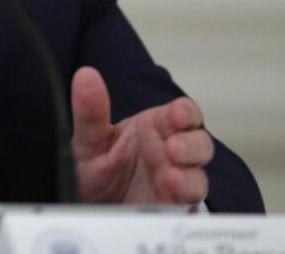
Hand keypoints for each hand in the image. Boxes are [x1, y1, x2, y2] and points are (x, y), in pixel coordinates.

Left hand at [71, 66, 212, 205]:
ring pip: (198, 177)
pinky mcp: (170, 209)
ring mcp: (173, 183)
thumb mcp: (88, 140)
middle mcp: (169, 154)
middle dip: (192, 146)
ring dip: (188, 177)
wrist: (88, 207)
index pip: (183, 114)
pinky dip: (180, 202)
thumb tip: (85, 76)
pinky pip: (186, 207)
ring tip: (170, 177)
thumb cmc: (96, 168)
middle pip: (199, 144)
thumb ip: (90, 111)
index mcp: (154, 129)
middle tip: (173, 149)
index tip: (177, 114)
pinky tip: (167, 197)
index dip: (185, 113)